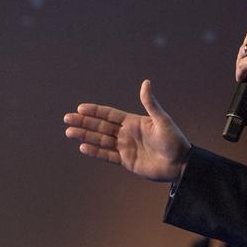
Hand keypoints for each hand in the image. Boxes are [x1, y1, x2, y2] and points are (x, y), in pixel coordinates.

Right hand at [63, 79, 190, 182]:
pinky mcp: (126, 161)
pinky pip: (107, 155)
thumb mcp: (162, 121)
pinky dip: (95, 152)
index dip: (95, 111)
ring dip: (85, 136)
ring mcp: (125, 147)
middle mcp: (126, 133)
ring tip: (69, 132)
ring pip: (100, 140)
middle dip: (83, 122)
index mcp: (133, 121)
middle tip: (67, 119)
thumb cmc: (174, 140)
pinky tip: (83, 147)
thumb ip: (150, 104)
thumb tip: (146, 82)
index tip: (80, 108)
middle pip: (100, 126)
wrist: (180, 164)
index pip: (109, 114)